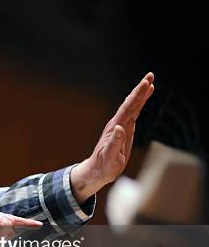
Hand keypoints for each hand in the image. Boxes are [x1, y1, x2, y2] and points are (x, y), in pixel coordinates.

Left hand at [71, 72, 154, 202]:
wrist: (97, 171)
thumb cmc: (103, 166)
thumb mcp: (110, 157)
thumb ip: (114, 143)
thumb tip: (119, 128)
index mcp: (115, 128)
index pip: (128, 108)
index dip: (137, 95)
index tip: (146, 83)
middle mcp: (118, 124)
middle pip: (131, 103)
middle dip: (140, 90)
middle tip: (150, 75)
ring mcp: (121, 126)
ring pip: (132, 107)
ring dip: (140, 95)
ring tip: (149, 82)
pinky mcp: (124, 131)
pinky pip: (133, 114)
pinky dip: (139, 105)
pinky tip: (143, 99)